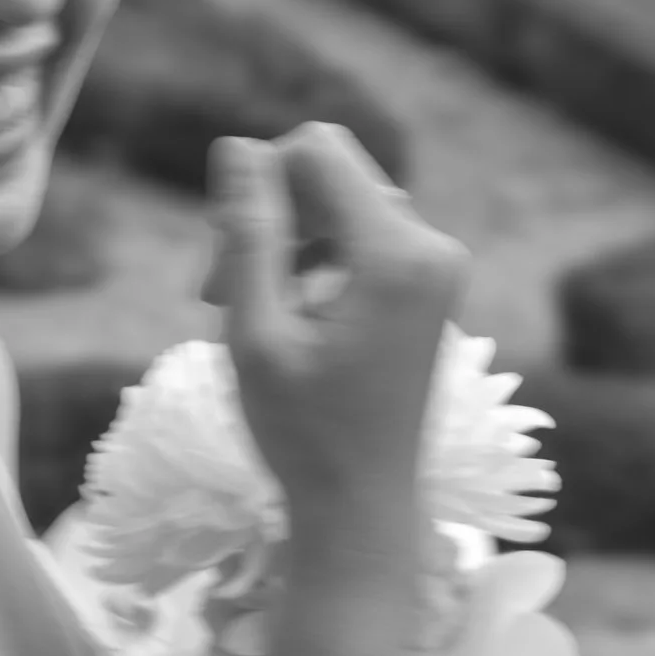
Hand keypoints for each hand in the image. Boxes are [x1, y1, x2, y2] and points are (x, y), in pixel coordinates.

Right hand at [201, 123, 469, 538]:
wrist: (362, 509)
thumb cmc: (303, 434)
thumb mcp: (256, 331)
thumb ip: (247, 233)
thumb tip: (237, 145)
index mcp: (398, 254)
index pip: (317, 151)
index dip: (257, 182)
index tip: (223, 255)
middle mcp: (432, 248)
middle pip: (329, 172)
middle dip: (270, 213)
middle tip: (219, 290)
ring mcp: (435, 268)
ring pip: (338, 204)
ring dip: (283, 240)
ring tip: (240, 307)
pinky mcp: (426, 286)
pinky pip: (358, 236)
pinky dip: (311, 260)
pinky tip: (279, 314)